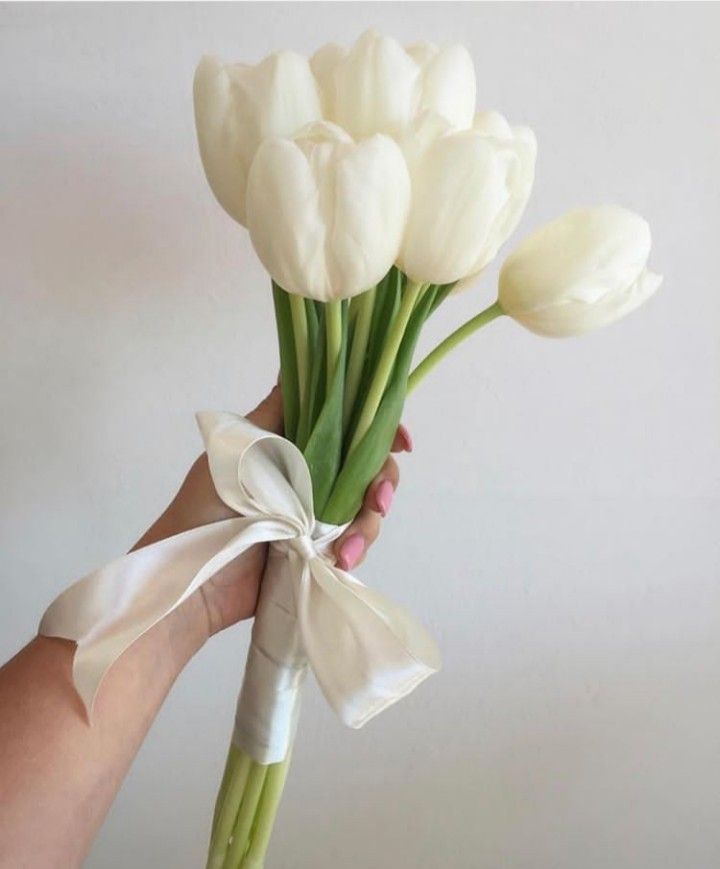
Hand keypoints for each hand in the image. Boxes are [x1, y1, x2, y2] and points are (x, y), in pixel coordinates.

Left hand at [134, 386, 412, 644]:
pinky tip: (341, 561)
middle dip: (382, 482)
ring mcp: (316, 516)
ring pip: (366, 510)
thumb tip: (299, 364)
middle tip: (377, 500)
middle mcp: (310, 476)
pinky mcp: (318, 552)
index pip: (346, 425)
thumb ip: (277, 413)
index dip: (378, 427)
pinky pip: (354, 545)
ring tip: (346, 549)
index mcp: (293, 445)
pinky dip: (355, 551)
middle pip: (368, 468)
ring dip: (368, 526)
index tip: (399, 441)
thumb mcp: (239, 448)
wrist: (193, 581)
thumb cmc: (205, 509)